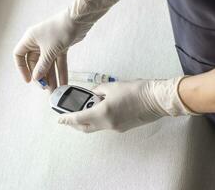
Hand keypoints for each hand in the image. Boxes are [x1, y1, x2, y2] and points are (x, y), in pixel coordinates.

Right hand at [13, 0, 119, 90]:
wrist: (78, 20)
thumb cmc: (60, 30)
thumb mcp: (49, 51)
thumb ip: (42, 66)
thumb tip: (36, 78)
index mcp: (30, 39)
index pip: (19, 55)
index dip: (22, 68)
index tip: (28, 80)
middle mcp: (38, 42)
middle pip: (35, 63)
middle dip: (41, 76)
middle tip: (45, 88)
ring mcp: (49, 45)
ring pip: (48, 65)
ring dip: (52, 77)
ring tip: (55, 90)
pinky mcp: (60, 47)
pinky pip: (59, 62)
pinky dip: (61, 72)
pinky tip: (64, 83)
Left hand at [58, 77, 197, 132]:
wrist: (156, 99)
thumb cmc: (135, 90)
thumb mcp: (111, 87)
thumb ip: (98, 91)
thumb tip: (93, 95)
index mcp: (102, 113)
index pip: (78, 118)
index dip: (67, 119)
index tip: (59, 119)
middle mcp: (107, 124)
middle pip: (85, 127)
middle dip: (75, 124)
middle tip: (68, 117)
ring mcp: (116, 128)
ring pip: (95, 127)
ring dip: (87, 121)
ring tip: (84, 110)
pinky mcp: (123, 128)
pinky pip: (105, 125)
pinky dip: (99, 120)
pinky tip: (100, 110)